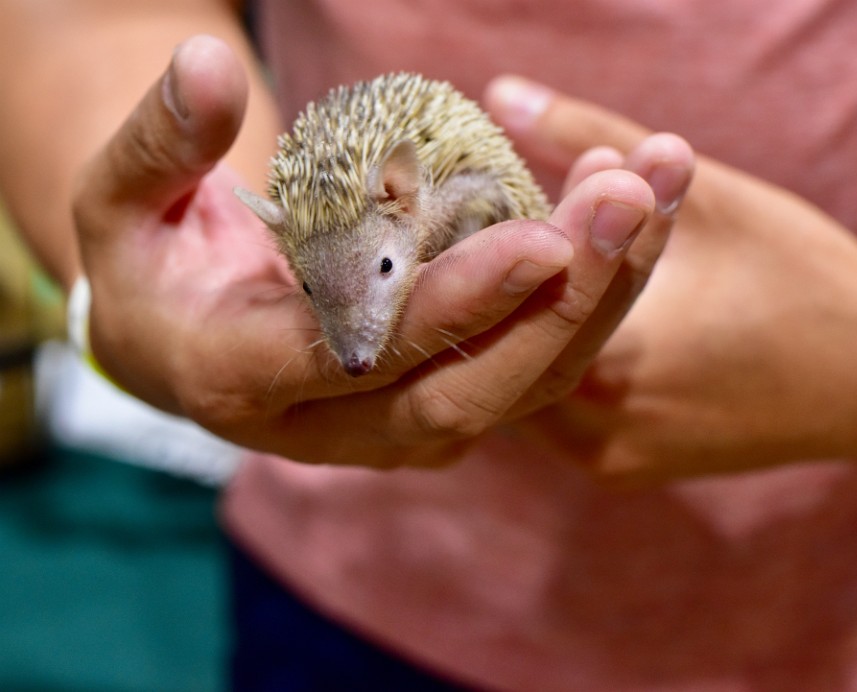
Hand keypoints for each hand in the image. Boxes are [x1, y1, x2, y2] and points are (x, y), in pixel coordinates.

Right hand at [72, 36, 691, 467]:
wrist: (182, 343)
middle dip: (561, 301)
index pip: (365, 354)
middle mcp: (337, 427)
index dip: (453, 303)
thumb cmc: (150, 263)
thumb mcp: (120, 199)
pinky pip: (539, 361)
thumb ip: (160, 139)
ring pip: (526, 384)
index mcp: (246, 380)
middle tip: (630, 196)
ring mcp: (403, 427)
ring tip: (659, 184)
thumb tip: (208, 61)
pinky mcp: (448, 405)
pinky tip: (642, 212)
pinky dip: (597, 291)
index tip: (541, 236)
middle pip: (471, 389)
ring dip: (605, 289)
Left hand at [485, 77, 856, 481]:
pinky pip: (551, 416)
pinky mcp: (627, 470)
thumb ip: (594, 140)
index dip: (464, 258)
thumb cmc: (806, 275)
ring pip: (518, 390)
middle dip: (480, 296)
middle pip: (497, 356)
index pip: (496, 309)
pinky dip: (537, 366)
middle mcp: (599, 432)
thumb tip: (500, 93)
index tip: (444, 215)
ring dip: (503, 333)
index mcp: (613, 365)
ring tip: (487, 274)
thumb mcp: (707, 195)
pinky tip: (531, 318)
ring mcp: (611, 461)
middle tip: (455, 240)